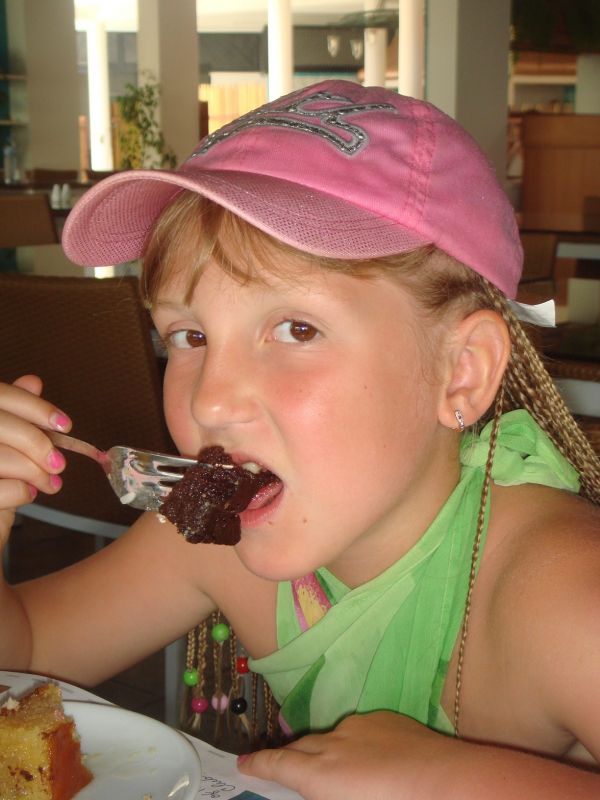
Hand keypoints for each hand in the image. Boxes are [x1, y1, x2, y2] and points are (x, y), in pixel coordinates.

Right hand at [0, 376, 70, 548]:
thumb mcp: (6, 451)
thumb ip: (15, 418)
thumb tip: (32, 381)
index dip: (34, 406)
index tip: (64, 423)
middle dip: (38, 443)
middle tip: (59, 463)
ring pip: (0, 457)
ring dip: (34, 471)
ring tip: (50, 484)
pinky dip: (21, 492)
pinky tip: (27, 494)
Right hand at [237, 711, 451, 799]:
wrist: (445, 782)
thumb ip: (324, 792)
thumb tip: (316, 785)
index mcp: (320, 775)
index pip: (278, 765)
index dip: (257, 764)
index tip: (242, 763)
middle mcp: (333, 744)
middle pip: (299, 748)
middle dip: (287, 757)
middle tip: (278, 767)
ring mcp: (359, 727)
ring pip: (330, 738)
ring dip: (324, 752)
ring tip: (333, 771)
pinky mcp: (383, 719)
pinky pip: (357, 731)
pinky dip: (353, 745)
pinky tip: (370, 760)